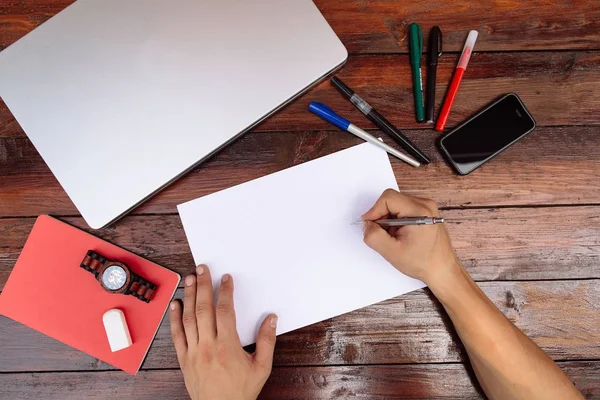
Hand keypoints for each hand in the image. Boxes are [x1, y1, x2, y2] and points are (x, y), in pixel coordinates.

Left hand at [170, 265, 277, 399]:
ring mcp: (193, 352)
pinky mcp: (184, 359)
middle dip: (202, 286)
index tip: (225, 279)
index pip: (225, 311)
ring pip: (188, 318)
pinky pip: (177, 335)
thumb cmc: (241, 391)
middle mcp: (207, 346)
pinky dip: (174, 318)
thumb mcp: (262, 367)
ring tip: (189, 279)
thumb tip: (271, 319)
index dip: (225, 292)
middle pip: (203, 309)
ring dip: (188, 296)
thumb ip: (267, 341)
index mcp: (227, 346)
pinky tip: (174, 304)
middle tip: (202, 269)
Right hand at [361, 189, 459, 286]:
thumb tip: (367, 225)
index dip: (374, 210)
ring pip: (397, 204)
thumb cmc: (423, 262)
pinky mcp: (426, 212)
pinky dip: (397, 220)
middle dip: (382, 216)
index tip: (370, 225)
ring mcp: (427, 208)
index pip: (388, 198)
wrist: (442, 270)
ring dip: (389, 219)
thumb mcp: (392, 252)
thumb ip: (374, 237)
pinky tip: (400, 234)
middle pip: (392, 200)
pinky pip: (404, 209)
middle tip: (383, 234)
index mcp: (419, 211)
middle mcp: (426, 205)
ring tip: (393, 236)